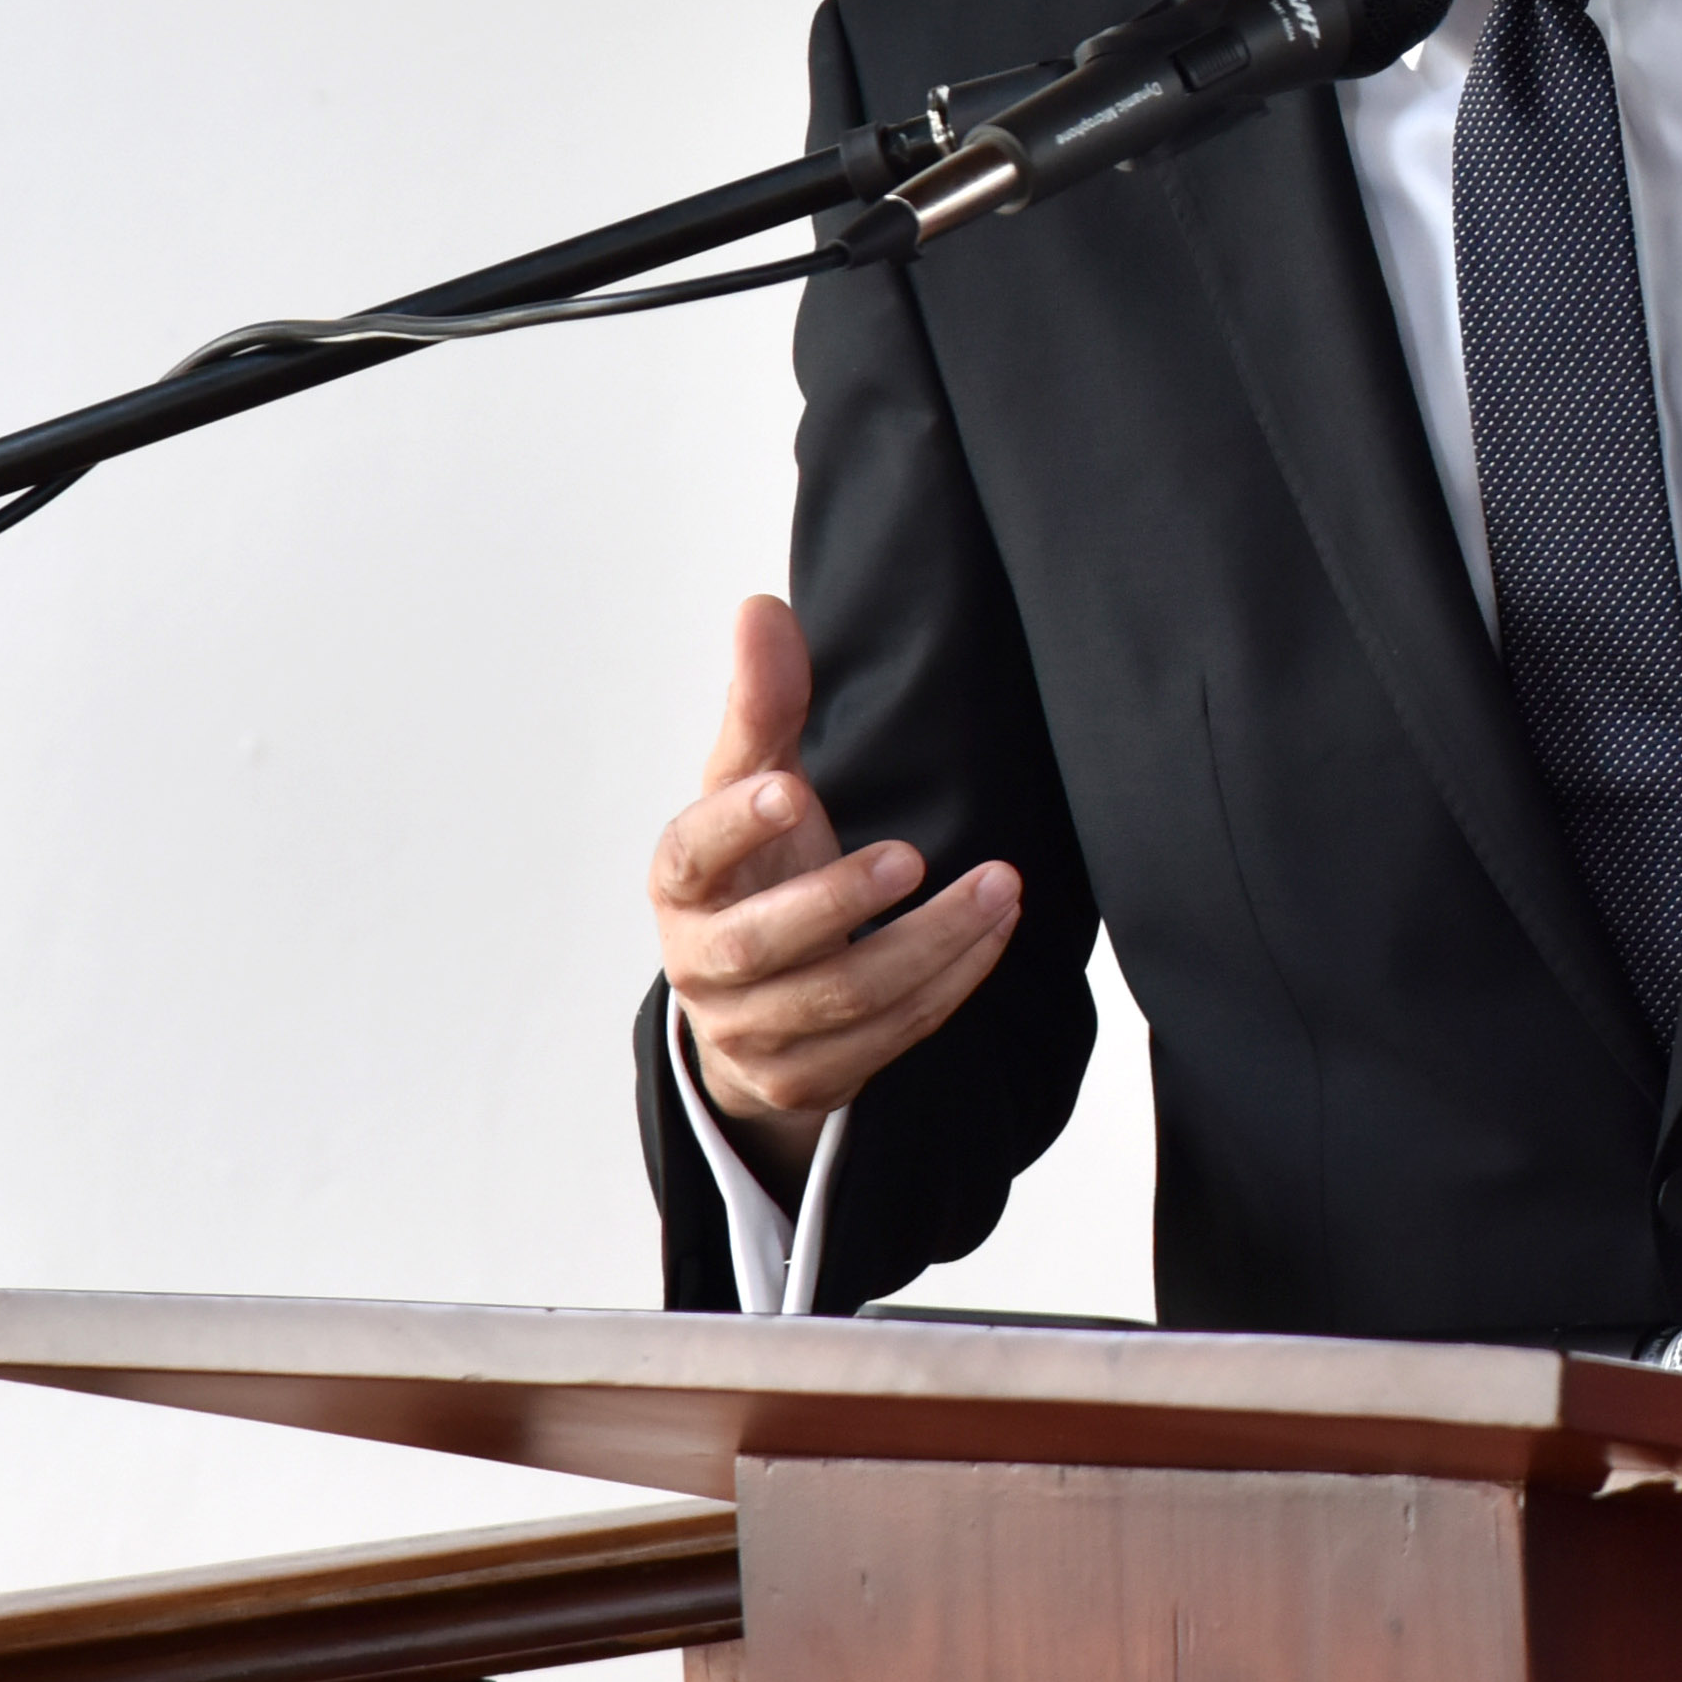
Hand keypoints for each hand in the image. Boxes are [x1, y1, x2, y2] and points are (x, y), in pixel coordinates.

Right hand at [651, 594, 1022, 1189]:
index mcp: (682, 881)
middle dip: (838, 901)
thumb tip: (761, 605)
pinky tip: (992, 934)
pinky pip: (884, 1040)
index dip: (734, 824)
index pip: (691, 853)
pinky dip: (946, 986)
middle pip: (762, 945)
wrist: (755, 997)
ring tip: (999, 887)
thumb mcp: (753, 783)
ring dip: (929, 944)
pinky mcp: (805, 1076)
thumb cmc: (758, 865)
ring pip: (840, 1000)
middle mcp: (702, 963)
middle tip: (914, 854)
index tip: (788, 787)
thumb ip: (763, 702)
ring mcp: (751, 1029)